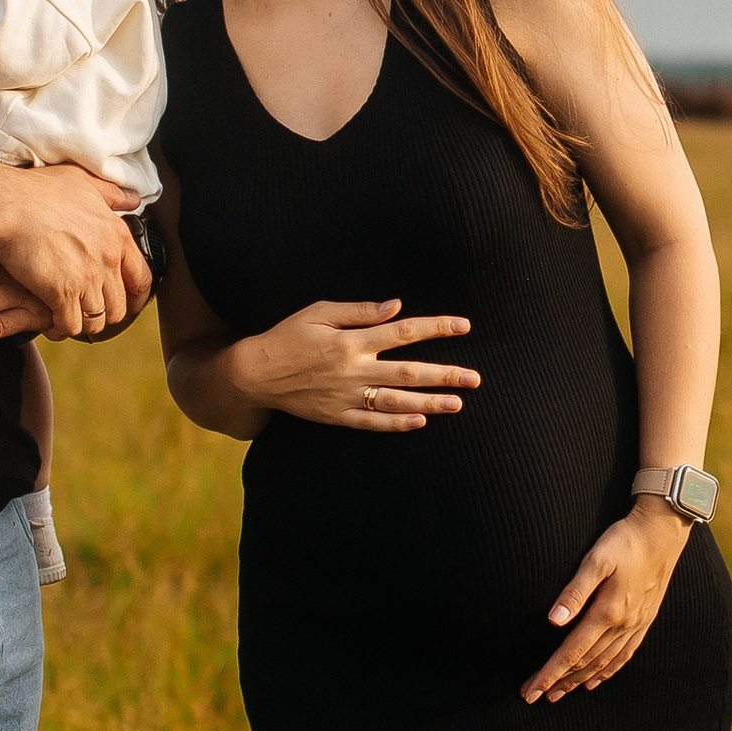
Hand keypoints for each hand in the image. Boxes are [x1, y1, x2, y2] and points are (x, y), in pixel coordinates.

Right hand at [0, 168, 148, 345]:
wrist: (5, 204)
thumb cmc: (37, 190)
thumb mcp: (81, 182)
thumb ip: (110, 194)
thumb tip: (134, 201)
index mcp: (117, 235)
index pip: (142, 279)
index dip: (135, 299)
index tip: (126, 306)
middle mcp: (108, 259)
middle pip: (119, 306)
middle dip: (104, 315)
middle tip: (87, 315)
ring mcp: (86, 278)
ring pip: (96, 320)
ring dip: (82, 324)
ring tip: (67, 320)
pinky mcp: (60, 293)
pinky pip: (70, 326)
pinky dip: (60, 329)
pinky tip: (50, 325)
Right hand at [229, 298, 478, 431]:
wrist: (256, 373)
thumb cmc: (288, 336)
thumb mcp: (318, 312)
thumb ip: (359, 311)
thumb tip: (396, 307)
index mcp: (351, 341)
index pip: (403, 332)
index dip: (436, 328)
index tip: (464, 326)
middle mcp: (353, 370)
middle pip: (409, 372)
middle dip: (445, 374)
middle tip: (475, 379)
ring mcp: (346, 396)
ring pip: (396, 401)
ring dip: (430, 403)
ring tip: (458, 403)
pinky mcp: (337, 416)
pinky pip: (372, 422)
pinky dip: (397, 423)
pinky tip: (420, 421)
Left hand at [523, 497, 691, 702]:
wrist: (662, 532)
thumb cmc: (625, 541)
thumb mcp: (596, 560)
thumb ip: (575, 591)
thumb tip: (553, 620)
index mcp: (607, 612)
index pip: (572, 652)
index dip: (550, 673)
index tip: (531, 690)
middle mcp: (622, 625)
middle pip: (584, 663)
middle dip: (558, 681)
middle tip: (533, 696)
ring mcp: (635, 625)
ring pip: (602, 663)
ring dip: (578, 680)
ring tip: (558, 694)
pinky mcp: (644, 620)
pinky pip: (623, 654)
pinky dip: (607, 671)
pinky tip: (595, 679)